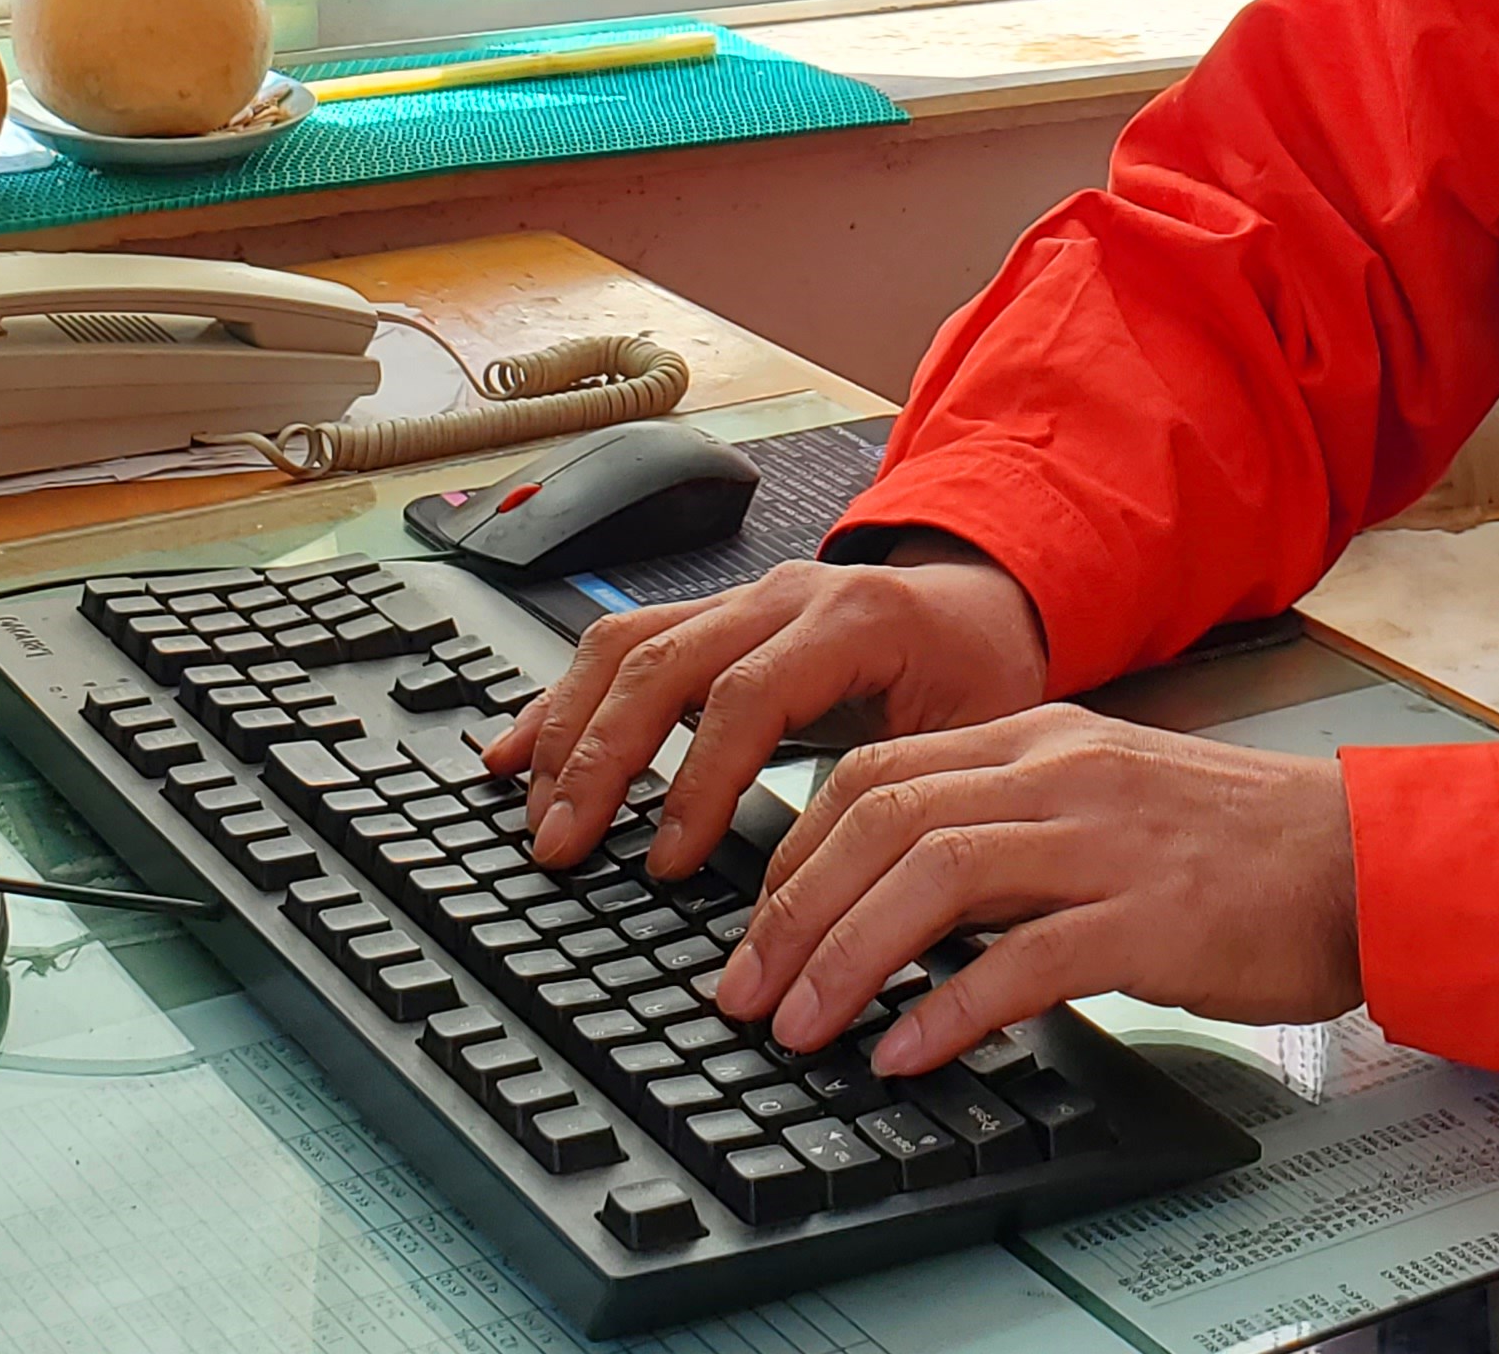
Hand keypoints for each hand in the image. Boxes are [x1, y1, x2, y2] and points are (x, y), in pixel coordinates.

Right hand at [481, 553, 1048, 873]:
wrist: (983, 602)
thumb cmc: (981, 673)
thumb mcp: (975, 735)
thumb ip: (912, 798)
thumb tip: (859, 902)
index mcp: (855, 620)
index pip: (749, 693)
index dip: (698, 780)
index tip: (667, 863)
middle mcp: (785, 596)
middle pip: (665, 663)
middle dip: (603, 760)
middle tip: (564, 847)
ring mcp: (741, 601)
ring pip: (626, 645)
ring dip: (568, 730)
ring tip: (536, 814)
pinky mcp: (711, 618)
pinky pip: (618, 644)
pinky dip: (559, 698)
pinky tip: (515, 751)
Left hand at [714, 706, 1363, 1074]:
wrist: (1365, 861)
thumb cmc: (1238, 846)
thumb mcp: (1107, 799)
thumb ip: (1010, 824)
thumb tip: (902, 891)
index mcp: (1041, 740)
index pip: (878, 770)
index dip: (797, 850)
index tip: (759, 924)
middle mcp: (1060, 774)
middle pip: (883, 818)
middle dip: (793, 910)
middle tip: (746, 991)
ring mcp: (1104, 842)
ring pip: (932, 877)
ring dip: (846, 958)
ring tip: (802, 1027)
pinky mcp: (1150, 920)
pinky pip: (1022, 961)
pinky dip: (948, 1011)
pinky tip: (905, 1055)